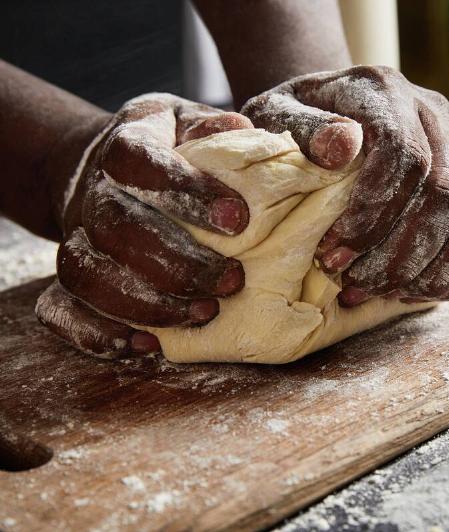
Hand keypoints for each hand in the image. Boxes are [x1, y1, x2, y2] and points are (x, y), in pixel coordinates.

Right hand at [35, 93, 253, 358]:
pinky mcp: (66, 276)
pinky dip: (96, 333)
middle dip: (178, 262)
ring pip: (89, 274)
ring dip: (147, 303)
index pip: (139, 160)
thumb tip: (240, 130)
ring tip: (204, 313)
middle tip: (232, 281)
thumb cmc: (170, 147)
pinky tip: (146, 346)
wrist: (104, 168)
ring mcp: (75, 234)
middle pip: (117, 227)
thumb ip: (213, 128)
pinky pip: (61, 310)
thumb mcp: (190, 122)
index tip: (238, 218)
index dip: (185, 189)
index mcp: (126, 143)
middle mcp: (92, 190)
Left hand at [241, 66, 448, 305]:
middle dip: (400, 253)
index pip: (405, 154)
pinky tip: (412, 292)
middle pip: (446, 192)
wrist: (325, 112)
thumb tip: (341, 147)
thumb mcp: (275, 117)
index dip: (374, 214)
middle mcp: (433, 112)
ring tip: (383, 293)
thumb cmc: (294, 126)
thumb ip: (302, 131)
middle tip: (353, 283)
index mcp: (385, 90)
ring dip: (431, 269)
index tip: (334, 252)